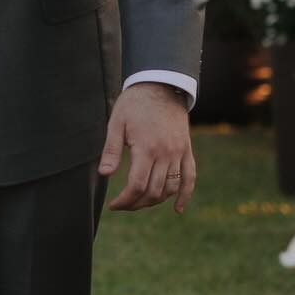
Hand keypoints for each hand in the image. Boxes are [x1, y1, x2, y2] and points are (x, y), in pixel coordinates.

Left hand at [99, 83, 195, 213]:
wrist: (160, 86)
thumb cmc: (134, 104)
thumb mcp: (116, 123)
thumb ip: (111, 151)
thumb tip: (104, 174)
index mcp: (146, 148)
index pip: (137, 186)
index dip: (125, 201)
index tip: (114, 205)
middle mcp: (166, 153)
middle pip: (154, 191)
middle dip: (137, 204)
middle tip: (123, 205)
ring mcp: (179, 153)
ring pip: (171, 188)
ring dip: (155, 201)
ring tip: (139, 202)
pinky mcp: (187, 150)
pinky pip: (190, 177)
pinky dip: (185, 195)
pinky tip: (177, 209)